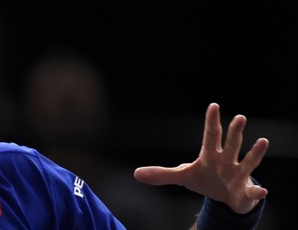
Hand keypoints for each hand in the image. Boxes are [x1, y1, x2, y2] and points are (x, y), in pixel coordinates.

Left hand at [133, 103, 268, 213]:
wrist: (225, 198)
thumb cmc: (205, 180)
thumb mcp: (183, 177)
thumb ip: (162, 174)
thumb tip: (136, 174)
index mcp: (210, 155)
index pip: (210, 135)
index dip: (211, 121)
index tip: (214, 105)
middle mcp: (227, 161)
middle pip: (231, 145)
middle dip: (234, 132)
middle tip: (239, 117)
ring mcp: (238, 175)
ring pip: (248, 162)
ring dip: (255, 153)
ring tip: (263, 141)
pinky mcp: (245, 191)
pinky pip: (252, 191)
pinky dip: (257, 191)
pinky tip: (262, 190)